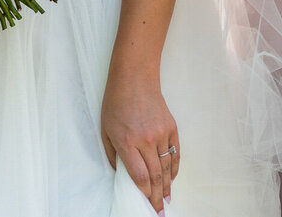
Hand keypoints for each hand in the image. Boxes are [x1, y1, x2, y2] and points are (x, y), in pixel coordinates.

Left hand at [101, 69, 177, 211]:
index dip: (144, 193)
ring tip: (165, 198)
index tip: (146, 204)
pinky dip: (174, 169)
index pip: (139, 176)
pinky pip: (176, 154)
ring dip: (167, 186)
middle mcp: (146, 140)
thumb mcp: (105, 129)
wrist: (134, 79)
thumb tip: (121, 174)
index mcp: (127, 141)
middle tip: (158, 209)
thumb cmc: (115, 103)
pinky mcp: (172, 128)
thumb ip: (113, 153)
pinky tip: (171, 179)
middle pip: (156, 176)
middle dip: (157, 196)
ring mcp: (161, 134)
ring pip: (167, 167)